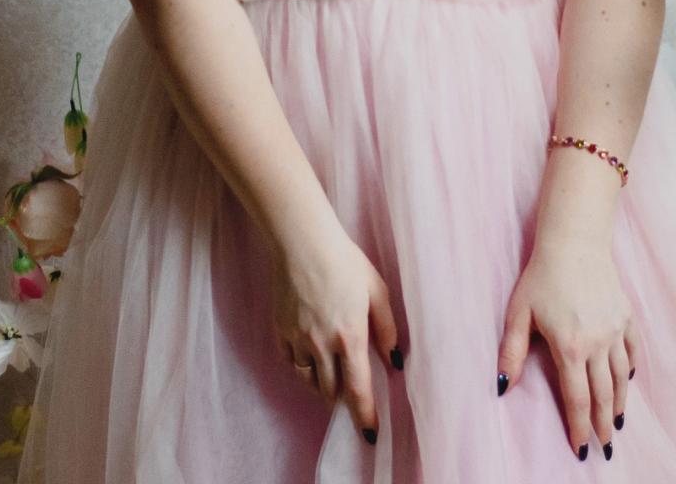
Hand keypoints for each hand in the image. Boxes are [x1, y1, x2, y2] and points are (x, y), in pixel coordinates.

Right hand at [269, 218, 400, 442]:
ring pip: (309, 381)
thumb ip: (387, 329)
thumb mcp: (377, 291)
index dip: (364, 414)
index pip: (357, 389)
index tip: (369, 434)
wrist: (302, 241)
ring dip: (323, 385)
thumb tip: (395, 361)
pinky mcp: (280, 330)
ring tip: (333, 375)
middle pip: (331, 391)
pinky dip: (303, 368)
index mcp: (349, 336)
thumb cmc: (345, 262)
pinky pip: (291, 363)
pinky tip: (312, 357)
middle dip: (343, 400)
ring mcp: (297, 338)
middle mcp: (321, 344)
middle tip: (352, 397)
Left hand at [497, 234, 638, 458]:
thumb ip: (512, 352)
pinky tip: (627, 380)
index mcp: (570, 347)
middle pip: (603, 395)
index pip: (577, 399)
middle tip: (604, 447)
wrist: (574, 240)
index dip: (579, 427)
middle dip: (602, 424)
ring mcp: (616, 329)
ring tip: (616, 423)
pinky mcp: (626, 315)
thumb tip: (503, 386)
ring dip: (619, 403)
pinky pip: (633, 350)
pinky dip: (631, 369)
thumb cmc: (541, 275)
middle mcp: (598, 343)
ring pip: (621, 377)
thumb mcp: (519, 314)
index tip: (580, 449)